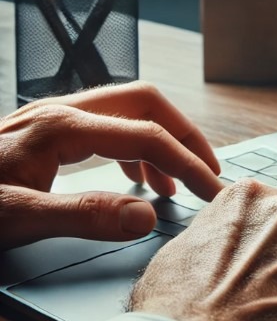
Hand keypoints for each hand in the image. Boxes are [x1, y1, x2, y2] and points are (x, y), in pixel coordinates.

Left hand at [0, 81, 223, 248]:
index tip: (213, 191)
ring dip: (163, 139)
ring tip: (178, 182)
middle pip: (146, 102)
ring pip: (130, 110)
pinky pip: (111, 126)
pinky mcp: (50, 132)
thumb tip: (147, 216)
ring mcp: (56, 118)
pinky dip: (137, 148)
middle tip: (208, 172)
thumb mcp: (15, 219)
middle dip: (185, 134)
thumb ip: (85, 215)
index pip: (146, 135)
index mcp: (60, 127)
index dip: (188, 163)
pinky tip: (136, 179)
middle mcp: (63, 111)